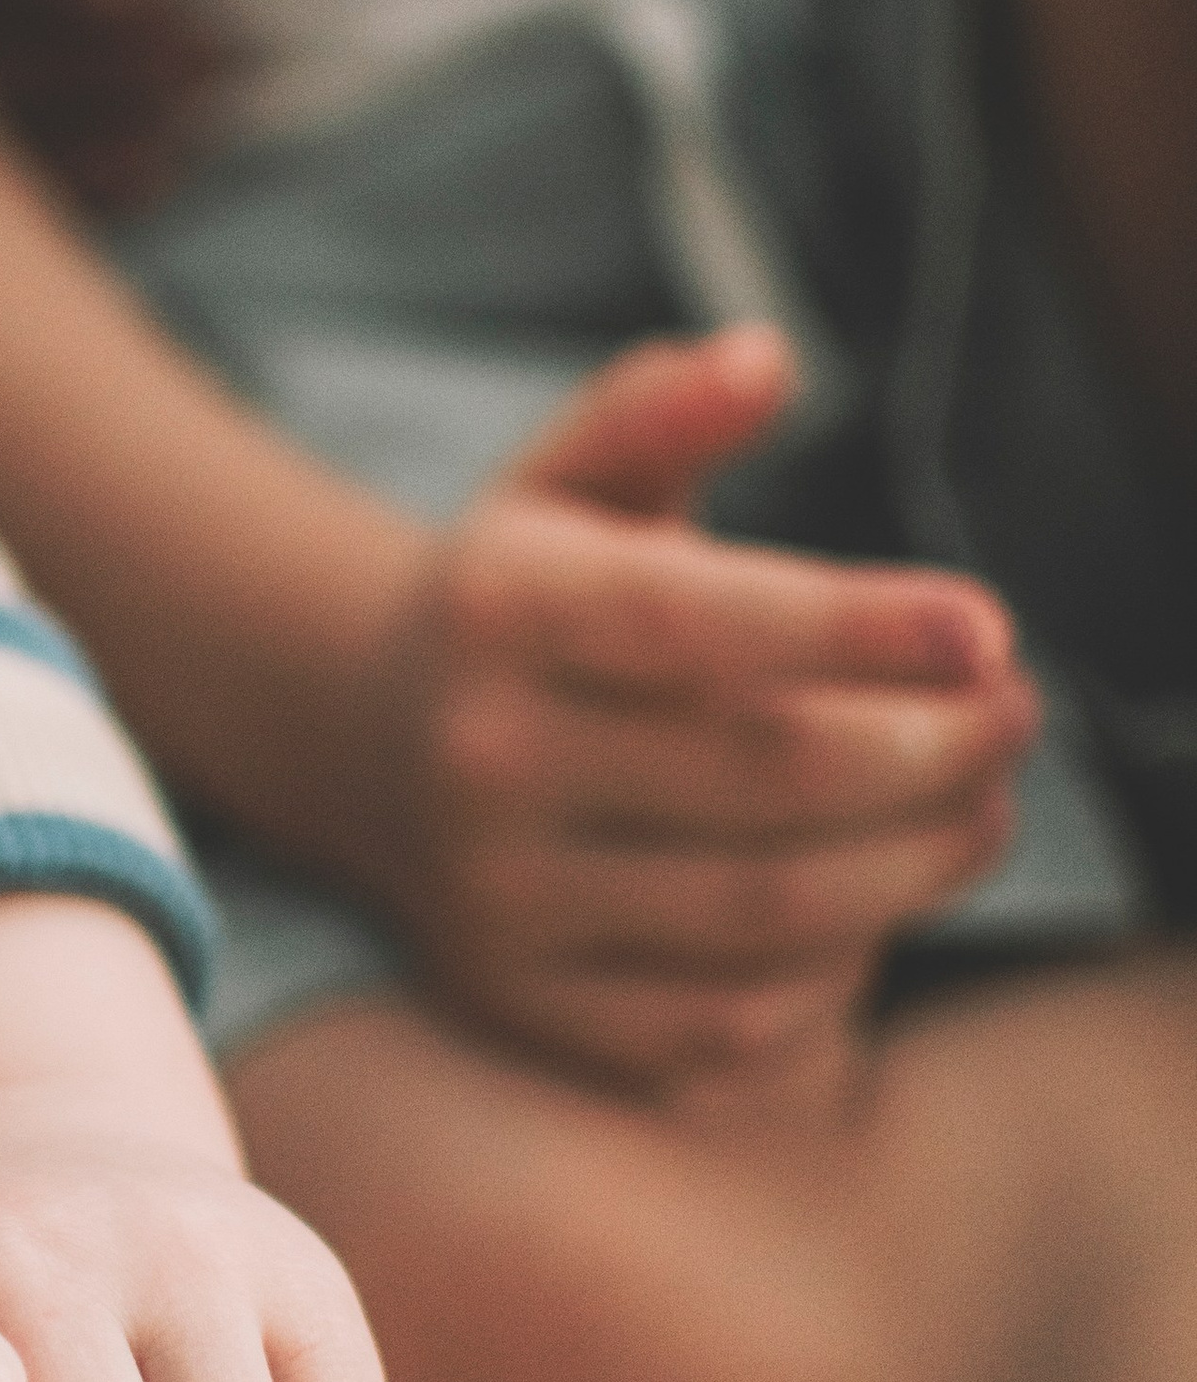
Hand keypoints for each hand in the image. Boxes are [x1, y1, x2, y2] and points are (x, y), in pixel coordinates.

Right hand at [343, 326, 1041, 1090]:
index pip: (696, 623)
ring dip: (922, 861)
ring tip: (986, 801)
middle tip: (1015, 711)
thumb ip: (661, 408)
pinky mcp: (530, 1006)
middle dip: (935, 748)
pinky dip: (839, 968)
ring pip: (771, 911)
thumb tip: (767, 360)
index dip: (858, 628)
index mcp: (495, 611)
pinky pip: (731, 1020)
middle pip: (767, 775)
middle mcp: (481, 761)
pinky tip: (883, 894)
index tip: (986, 626)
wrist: (366, 746)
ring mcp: (500, 902)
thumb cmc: (523, 595)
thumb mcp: (568, 477)